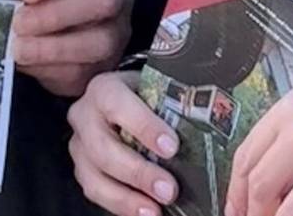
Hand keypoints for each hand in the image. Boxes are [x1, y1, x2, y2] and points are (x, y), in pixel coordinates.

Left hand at [14, 0, 131, 96]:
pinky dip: (51, 71)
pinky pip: (84, 72)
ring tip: (19, 48)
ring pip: (98, 42)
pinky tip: (29, 64)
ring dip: (52, 48)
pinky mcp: (104, 66)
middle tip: (19, 23)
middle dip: (56, 14)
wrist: (61, 22)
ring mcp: (115, 31)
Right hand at [67, 70, 182, 215]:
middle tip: (168, 189)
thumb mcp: (163, 91)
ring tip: (155, 209)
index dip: (143, 126)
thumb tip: (213, 127)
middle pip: (103, 147)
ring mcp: (79, 145)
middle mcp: (84, 116)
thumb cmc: (151, 98)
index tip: (171, 148)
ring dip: (126, 197)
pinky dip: (121, 206)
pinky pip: (95, 192)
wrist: (132, 103)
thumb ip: (180, 107)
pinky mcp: (83, 170)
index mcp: (104, 89)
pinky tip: (145, 212)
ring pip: (93, 175)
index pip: (117, 103)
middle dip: (137, 172)